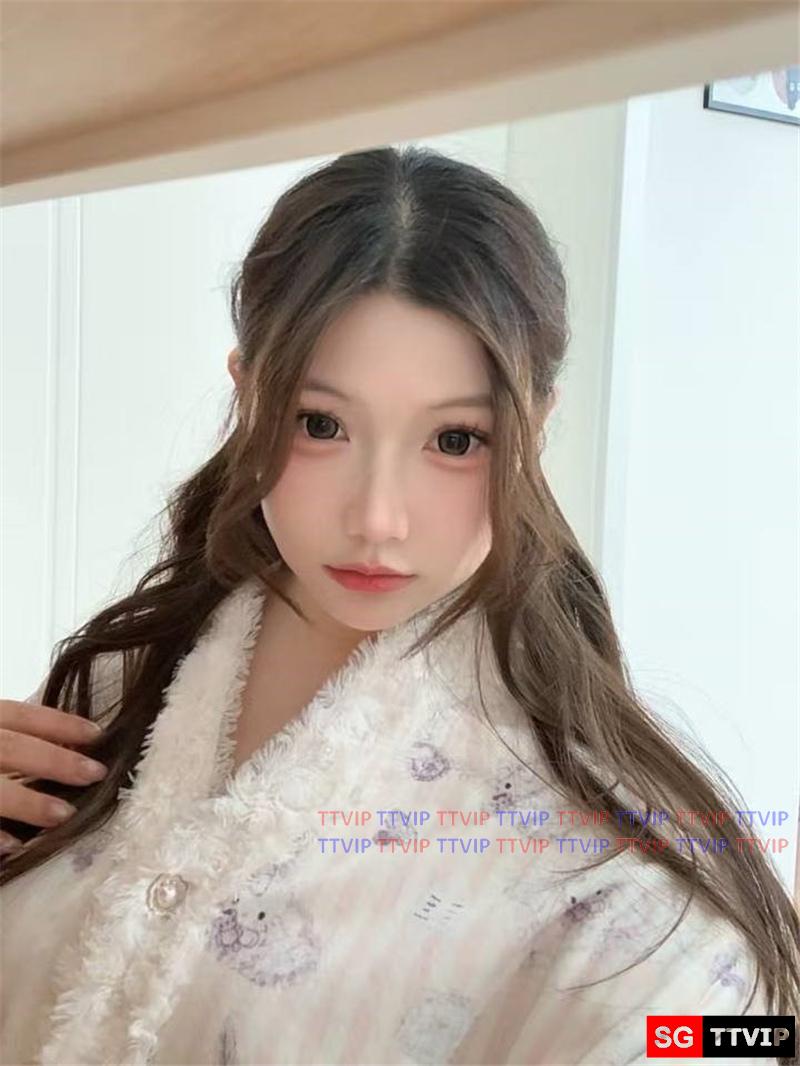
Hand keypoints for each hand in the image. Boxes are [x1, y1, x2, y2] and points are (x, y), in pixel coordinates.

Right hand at [0, 698, 108, 852]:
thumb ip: (16, 742)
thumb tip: (72, 751)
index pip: (19, 714)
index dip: (58, 723)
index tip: (97, 734)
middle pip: (10, 747)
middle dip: (54, 760)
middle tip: (95, 774)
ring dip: (28, 802)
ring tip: (65, 816)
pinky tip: (16, 847)